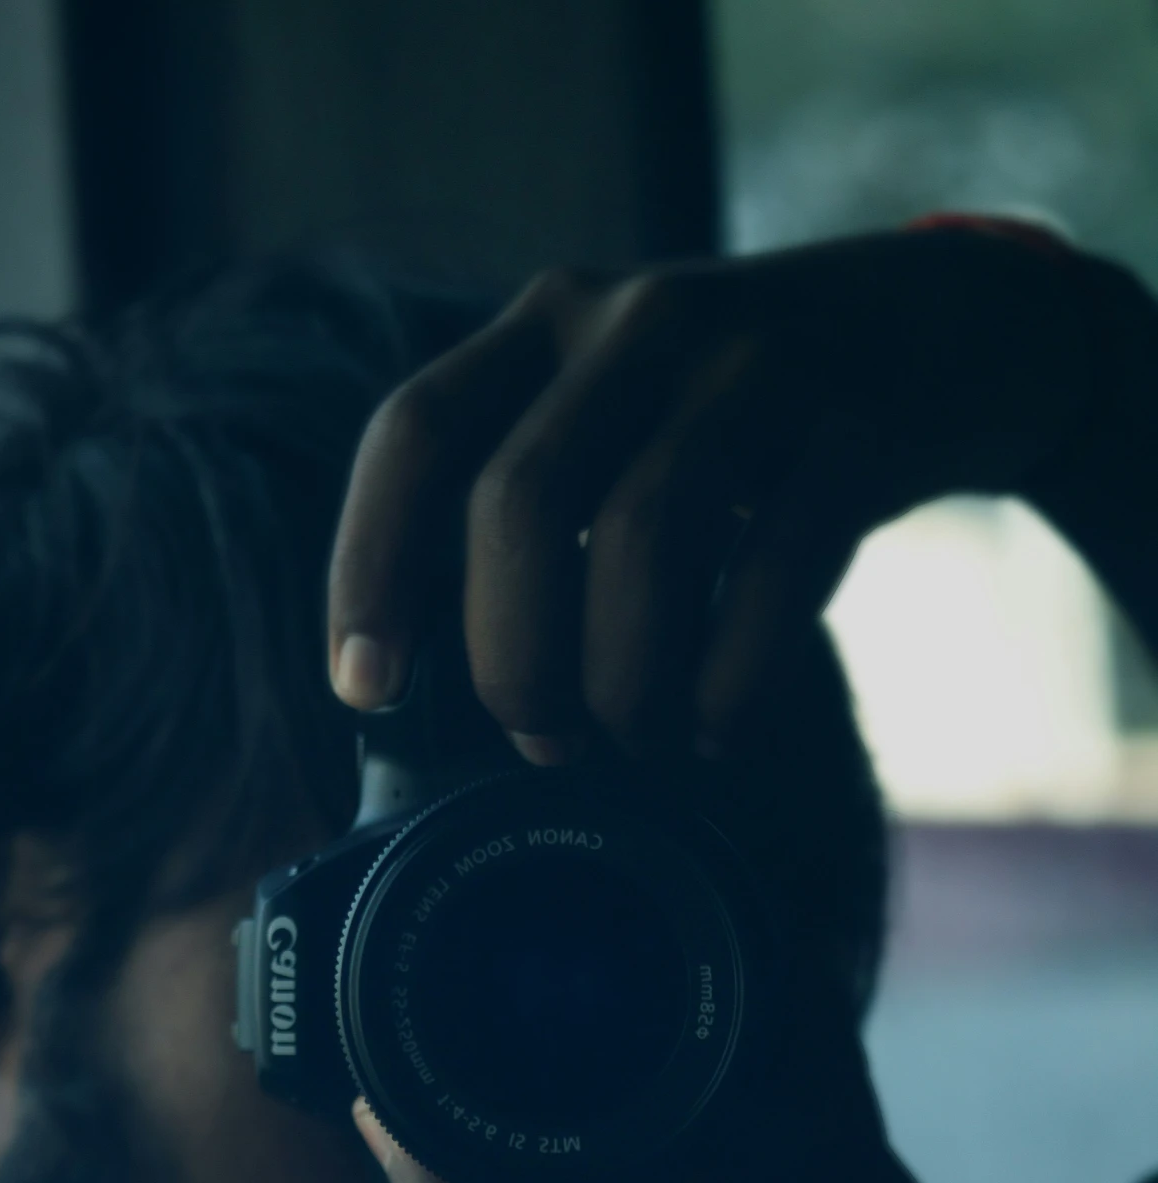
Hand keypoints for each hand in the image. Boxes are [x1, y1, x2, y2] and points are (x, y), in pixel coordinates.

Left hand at [327, 228, 1151, 757]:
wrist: (938, 336)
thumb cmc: (728, 428)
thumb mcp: (613, 420)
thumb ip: (526, 511)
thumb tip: (426, 692)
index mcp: (546, 325)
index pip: (415, 435)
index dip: (370, 570)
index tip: (365, 690)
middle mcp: (635, 324)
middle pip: (519, 503)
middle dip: (511, 657)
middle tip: (538, 737)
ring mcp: (751, 364)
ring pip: (639, 540)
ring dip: (620, 680)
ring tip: (631, 736)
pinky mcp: (852, 425)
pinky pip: (768, 573)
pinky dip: (727, 680)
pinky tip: (716, 729)